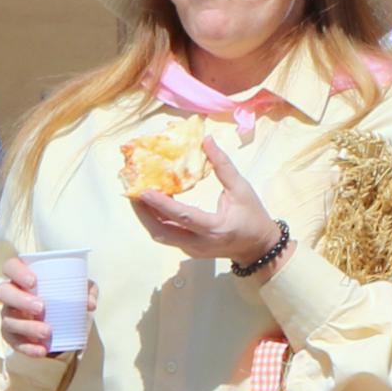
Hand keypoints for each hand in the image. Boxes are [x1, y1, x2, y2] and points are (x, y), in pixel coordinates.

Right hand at [0, 257, 95, 356]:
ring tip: (47, 332)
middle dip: (20, 300)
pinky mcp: (12, 336)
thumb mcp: (79, 289)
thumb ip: (87, 290)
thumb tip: (89, 304)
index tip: (33, 281)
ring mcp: (9, 315)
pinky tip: (41, 350)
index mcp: (23, 277)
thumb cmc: (64, 296)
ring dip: (27, 326)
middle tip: (41, 308)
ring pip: (8, 319)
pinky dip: (27, 348)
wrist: (60, 322)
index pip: (10, 266)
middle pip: (3, 292)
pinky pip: (14, 342)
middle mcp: (11, 294)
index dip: (17, 272)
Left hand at [132, 139, 283, 266]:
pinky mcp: (189, 250)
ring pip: (161, 235)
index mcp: (215, 228)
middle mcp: (200, 243)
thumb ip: (223, 166)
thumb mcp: (241, 189)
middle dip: (143, 213)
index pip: (184, 216)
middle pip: (162, 232)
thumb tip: (206, 141)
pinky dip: (157, 220)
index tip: (144, 191)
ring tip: (138, 197)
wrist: (259, 248)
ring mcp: (193, 250)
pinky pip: (168, 235)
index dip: (162, 204)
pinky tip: (153, 204)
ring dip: (147, 217)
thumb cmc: (252, 217)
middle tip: (133, 192)